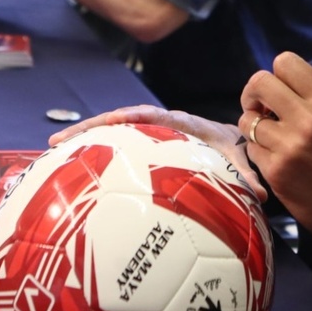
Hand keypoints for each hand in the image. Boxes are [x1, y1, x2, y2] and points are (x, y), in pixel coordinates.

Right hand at [50, 104, 267, 200]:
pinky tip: (69, 169)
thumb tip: (259, 195)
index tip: (105, 121)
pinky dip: (94, 154)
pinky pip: (115, 149)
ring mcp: (147, 137)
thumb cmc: (232, 148)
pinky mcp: (142, 149)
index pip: (149, 115)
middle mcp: (158, 127)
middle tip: (58, 141)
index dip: (126, 117)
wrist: (232, 141)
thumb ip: (247, 175)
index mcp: (178, 124)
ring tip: (52, 151)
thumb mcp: (239, 159)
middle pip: (118, 121)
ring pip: (112, 134)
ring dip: (84, 139)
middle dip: (89, 128)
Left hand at [240, 52, 311, 275]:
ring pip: (247, 119)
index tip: (277, 91)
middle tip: (260, 109)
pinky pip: (252, 148)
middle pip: (259, 82)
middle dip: (254, 94)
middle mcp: (307, 118)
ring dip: (253, 126)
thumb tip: (281, 87)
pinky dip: (259, 152)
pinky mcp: (275, 171)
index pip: (286, 62)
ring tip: (270, 138)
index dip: (276, 74)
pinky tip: (276, 160)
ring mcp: (288, 145)